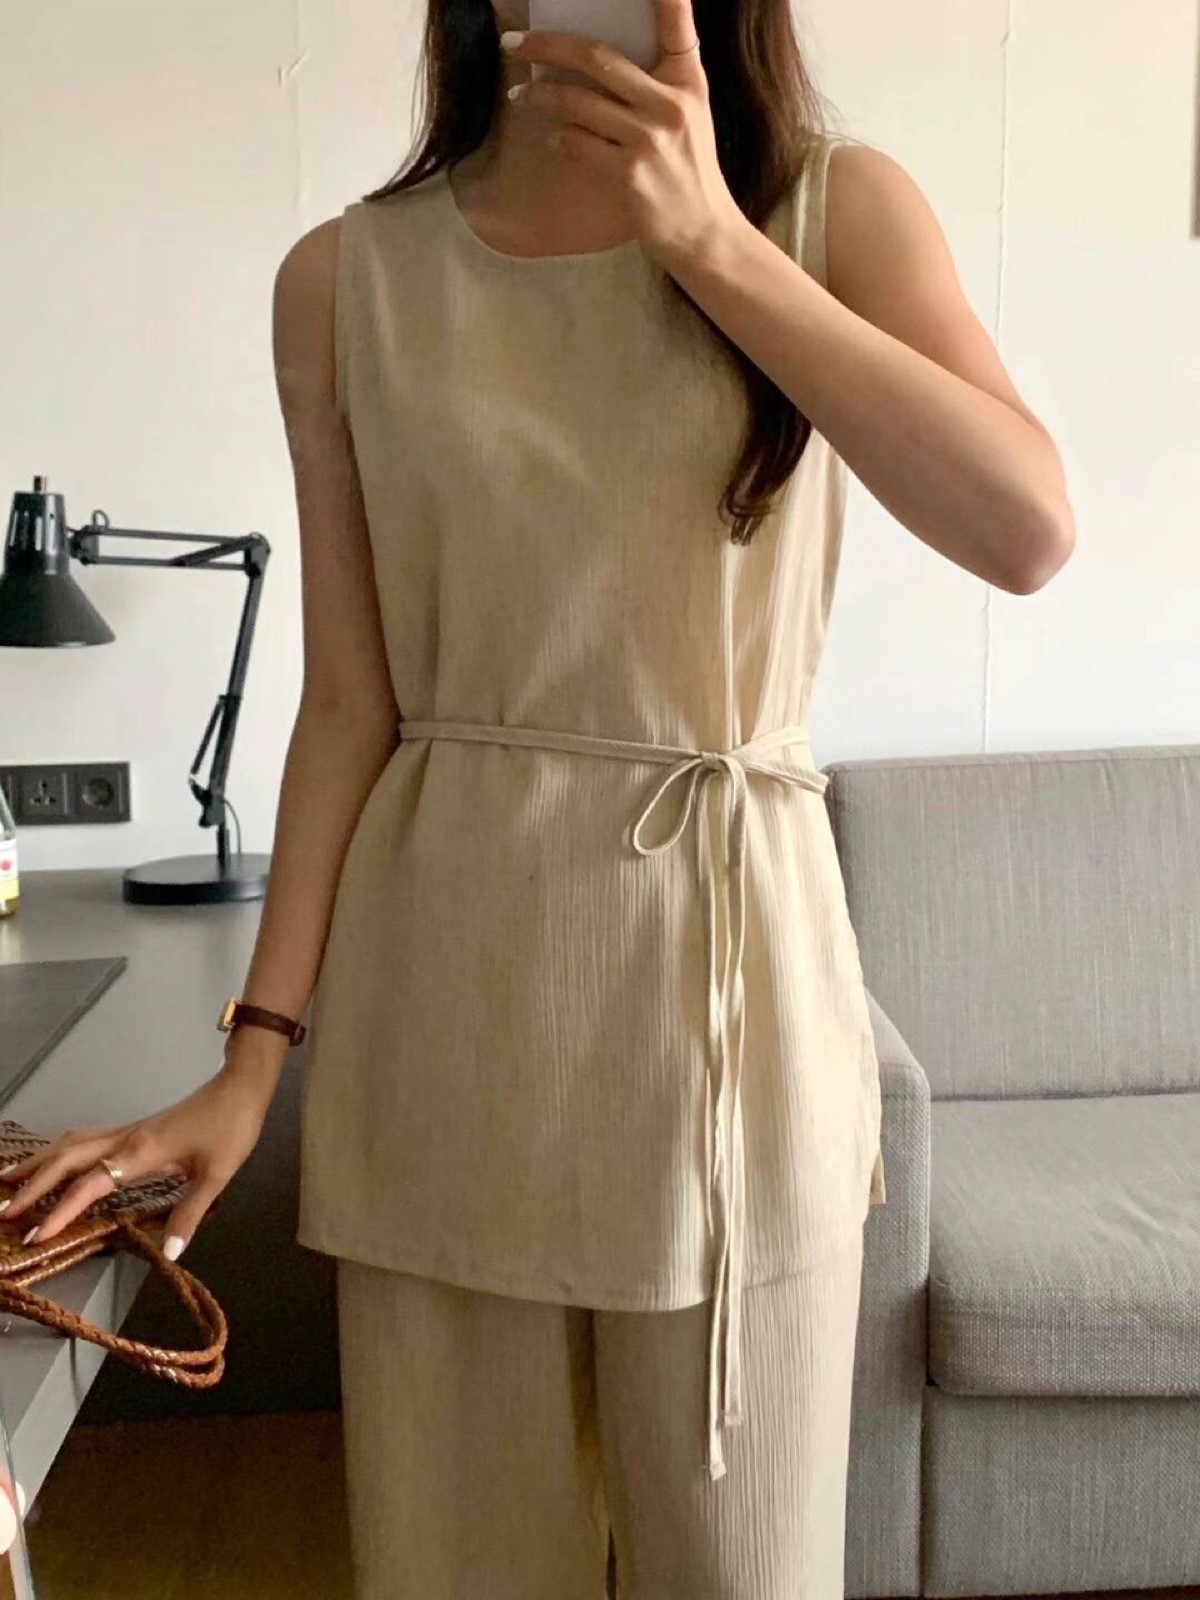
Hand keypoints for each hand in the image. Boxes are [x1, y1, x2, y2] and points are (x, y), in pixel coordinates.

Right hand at [0, 1065, 271, 1257]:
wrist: (241, 1088)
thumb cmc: (231, 1127)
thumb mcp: (217, 1174)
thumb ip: (191, 1214)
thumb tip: (171, 1252)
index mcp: (140, 1153)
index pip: (89, 1185)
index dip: (60, 1211)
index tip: (35, 1236)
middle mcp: (125, 1139)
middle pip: (65, 1159)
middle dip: (31, 1184)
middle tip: (2, 1211)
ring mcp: (127, 1131)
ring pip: (70, 1144)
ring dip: (39, 1163)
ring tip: (8, 1181)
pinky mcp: (134, 1129)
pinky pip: (85, 1139)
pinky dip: (59, 1152)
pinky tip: (54, 1161)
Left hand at [501, 0, 745, 264]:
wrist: (702, 232)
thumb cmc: (690, 171)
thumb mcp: (690, 115)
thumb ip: (658, 82)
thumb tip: (599, 59)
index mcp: (688, 82)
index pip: (677, 24)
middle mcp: (670, 105)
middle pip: (597, 57)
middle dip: (547, 45)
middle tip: (513, 41)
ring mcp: (648, 139)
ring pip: (577, 101)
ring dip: (539, 96)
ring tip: (519, 96)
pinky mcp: (628, 173)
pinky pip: (577, 143)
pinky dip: (558, 137)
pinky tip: (551, 137)